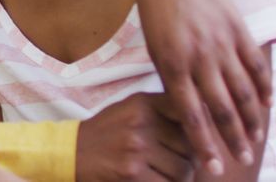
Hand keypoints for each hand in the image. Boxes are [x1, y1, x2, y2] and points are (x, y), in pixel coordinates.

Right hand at [76, 92, 192, 180]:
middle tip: (177, 165)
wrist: (69, 153)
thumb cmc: (107, 133)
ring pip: (183, 170)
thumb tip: (206, 119)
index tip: (201, 143)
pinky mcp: (131, 173)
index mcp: (143, 102)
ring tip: (165, 176)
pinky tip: (153, 181)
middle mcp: (141, 121)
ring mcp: (136, 147)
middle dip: (189, 161)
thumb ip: (163, 110)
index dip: (200, 132)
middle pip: (190, 147)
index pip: (189, 114)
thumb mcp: (130, 109)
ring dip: (180, 179)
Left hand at [133, 0, 270, 174]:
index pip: (191, 115)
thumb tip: (191, 112)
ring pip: (243, 91)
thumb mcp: (155, 48)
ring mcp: (222, 43)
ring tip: (255, 138)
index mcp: (171, 64)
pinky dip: (264, 87)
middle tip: (241, 159)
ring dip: (252, 119)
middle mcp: (199, 56)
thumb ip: (174, 79)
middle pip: (222, 108)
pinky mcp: (238, 29)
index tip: (212, 166)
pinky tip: (267, 104)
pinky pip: (256, 65)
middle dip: (233, 139)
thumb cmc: (156, 13)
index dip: (203, 144)